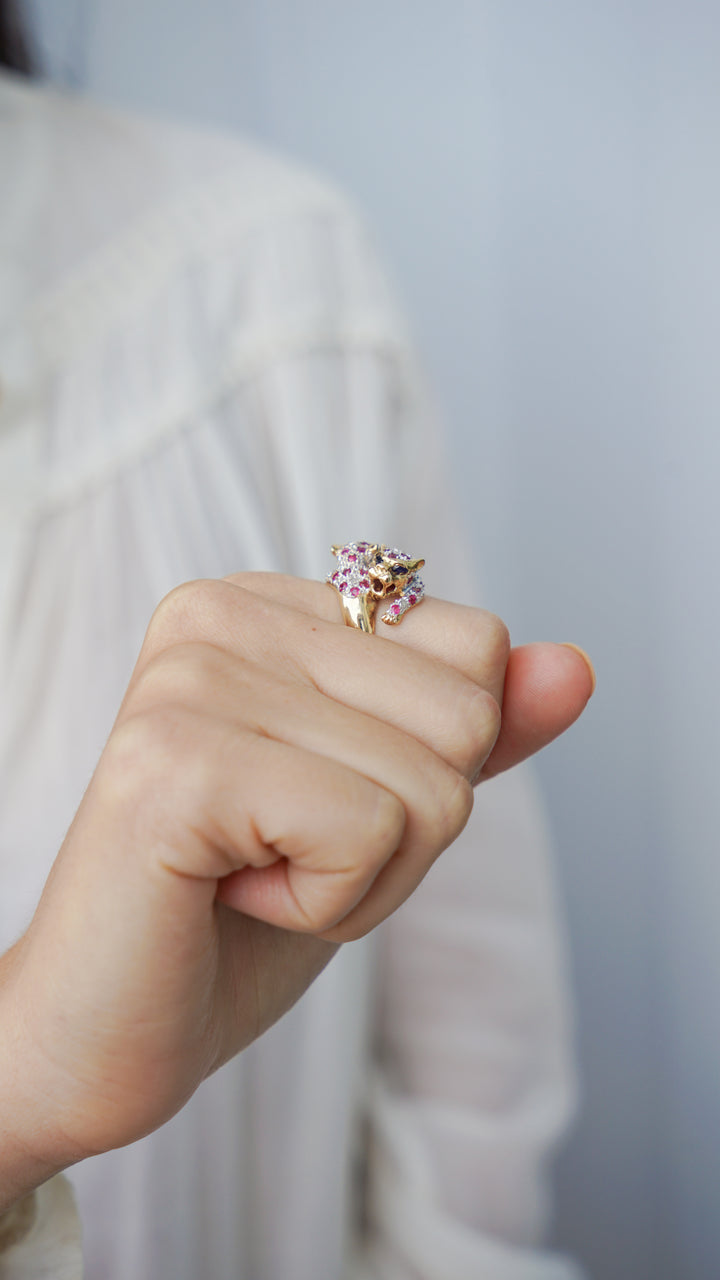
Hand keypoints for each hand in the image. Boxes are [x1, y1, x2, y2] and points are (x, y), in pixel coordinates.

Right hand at [0, 574, 592, 1204]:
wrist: (108, 1031)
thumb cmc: (239, 917)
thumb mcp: (387, 808)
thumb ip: (478, 731)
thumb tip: (574, 668)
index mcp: (270, 604)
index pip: (473, 649)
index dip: (432, 768)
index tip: (316, 805)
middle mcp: (222, 613)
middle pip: (465, 716)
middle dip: (406, 831)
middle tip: (284, 855)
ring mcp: (193, 679)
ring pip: (433, 784)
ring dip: (366, 878)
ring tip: (252, 876)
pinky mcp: (178, 762)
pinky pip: (369, 831)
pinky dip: (326, 906)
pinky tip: (227, 895)